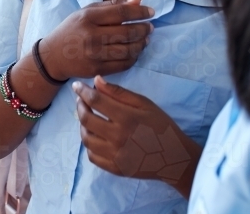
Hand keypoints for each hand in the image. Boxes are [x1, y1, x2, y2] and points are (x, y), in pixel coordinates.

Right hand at [38, 0, 153, 80]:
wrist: (53, 56)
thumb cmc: (72, 30)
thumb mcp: (85, 12)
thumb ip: (111, 6)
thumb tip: (137, 1)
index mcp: (88, 17)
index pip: (121, 12)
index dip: (140, 12)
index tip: (151, 12)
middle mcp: (91, 35)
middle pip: (127, 32)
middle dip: (144, 29)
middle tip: (150, 27)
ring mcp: (94, 54)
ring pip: (128, 50)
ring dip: (141, 44)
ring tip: (145, 39)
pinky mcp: (97, 69)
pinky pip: (123, 64)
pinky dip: (134, 57)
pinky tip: (135, 52)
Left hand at [73, 76, 199, 197]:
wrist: (173, 157)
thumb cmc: (160, 126)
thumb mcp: (144, 104)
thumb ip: (119, 92)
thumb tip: (96, 80)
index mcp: (126, 118)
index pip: (95, 100)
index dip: (82, 91)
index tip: (76, 85)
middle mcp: (117, 137)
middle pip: (86, 119)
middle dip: (80, 105)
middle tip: (81, 100)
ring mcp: (114, 155)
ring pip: (86, 138)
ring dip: (83, 125)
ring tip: (88, 117)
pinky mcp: (114, 168)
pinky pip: (92, 156)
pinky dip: (89, 144)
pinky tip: (94, 136)